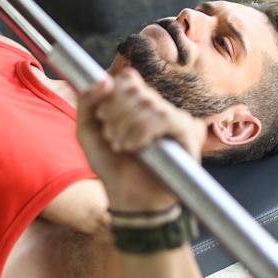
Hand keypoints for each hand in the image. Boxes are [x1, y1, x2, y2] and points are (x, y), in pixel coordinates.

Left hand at [77, 68, 206, 211]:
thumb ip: (87, 101)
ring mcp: (177, 119)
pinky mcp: (190, 133)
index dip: (112, 93)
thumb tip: (106, 79)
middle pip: (137, 89)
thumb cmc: (112, 166)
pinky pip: (166, 118)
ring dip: (127, 126)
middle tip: (111, 137)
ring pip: (149, 102)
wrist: (129, 199)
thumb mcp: (88, 130)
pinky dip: (144, 131)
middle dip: (115, 113)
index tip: (102, 117)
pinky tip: (136, 148)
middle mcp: (160, 108)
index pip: (129, 78)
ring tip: (121, 146)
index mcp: (139, 104)